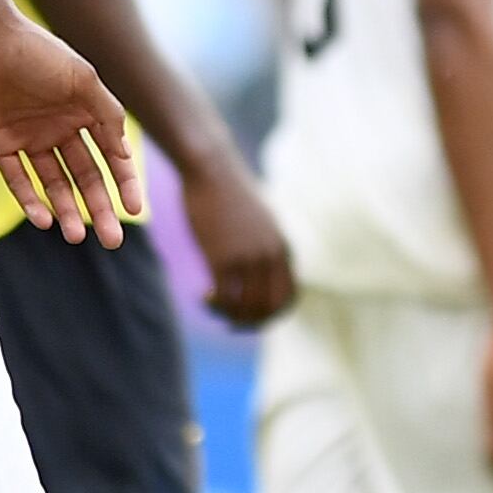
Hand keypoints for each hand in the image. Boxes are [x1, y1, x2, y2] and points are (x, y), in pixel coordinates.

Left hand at [0, 12, 139, 242]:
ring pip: (53, 184)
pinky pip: (16, 178)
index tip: (134, 210)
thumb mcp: (82, 80)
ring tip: (76, 236)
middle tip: (111, 241)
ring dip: (65, 210)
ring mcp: (29, 137)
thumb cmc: (37, 51)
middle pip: (84, 177)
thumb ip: (106, 115)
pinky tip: (43, 219)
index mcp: (85, 112)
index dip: (124, 184)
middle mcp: (60, 128)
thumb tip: (125, 154)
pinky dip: (29, 199)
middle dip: (99, 208)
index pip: (111, 157)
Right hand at [181, 156, 295, 326]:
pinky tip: (202, 296)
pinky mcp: (223, 256)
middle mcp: (271, 256)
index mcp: (284, 248)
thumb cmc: (230, 194)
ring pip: (247, 307)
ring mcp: (248, 257)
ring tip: (212, 306)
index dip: (273, 315)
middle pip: (270, 308)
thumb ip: (265, 246)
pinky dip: (214, 304)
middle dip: (251, 322)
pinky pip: (224, 297)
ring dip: (229, 315)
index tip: (253, 316)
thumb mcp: (259, 221)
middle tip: (230, 322)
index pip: (290, 297)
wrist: (211, 169)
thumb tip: (260, 270)